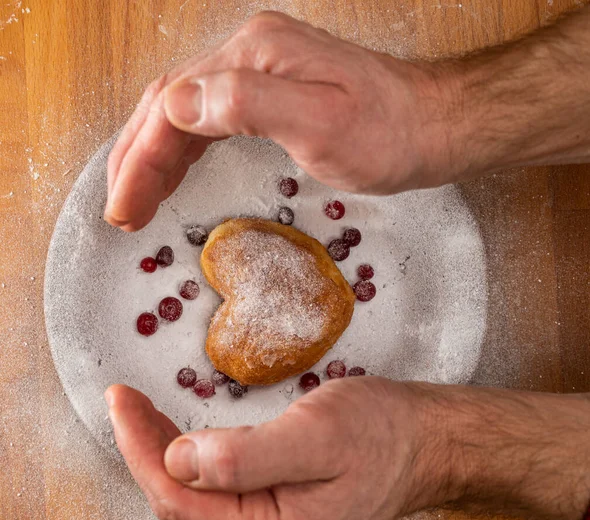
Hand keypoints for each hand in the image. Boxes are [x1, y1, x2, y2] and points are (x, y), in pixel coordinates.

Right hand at [105, 11, 457, 230]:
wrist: (430, 126)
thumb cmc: (387, 132)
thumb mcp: (321, 122)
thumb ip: (248, 104)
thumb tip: (179, 104)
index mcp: (253, 56)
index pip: (172, 105)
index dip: (141, 160)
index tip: (124, 208)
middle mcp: (249, 56)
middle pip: (169, 106)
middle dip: (137, 161)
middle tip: (121, 211)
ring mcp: (259, 73)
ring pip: (185, 115)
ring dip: (155, 159)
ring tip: (136, 200)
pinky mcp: (271, 94)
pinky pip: (211, 123)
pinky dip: (184, 152)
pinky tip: (174, 174)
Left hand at [105, 378, 451, 519]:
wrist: (421, 444)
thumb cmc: (379, 432)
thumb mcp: (316, 434)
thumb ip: (245, 456)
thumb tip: (178, 462)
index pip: (179, 500)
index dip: (140, 449)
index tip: (120, 400)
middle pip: (181, 503)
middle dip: (145, 450)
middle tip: (126, 400)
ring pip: (195, 499)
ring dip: (164, 455)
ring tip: (144, 413)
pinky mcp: (276, 517)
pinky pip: (217, 494)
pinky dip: (192, 462)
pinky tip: (183, 438)